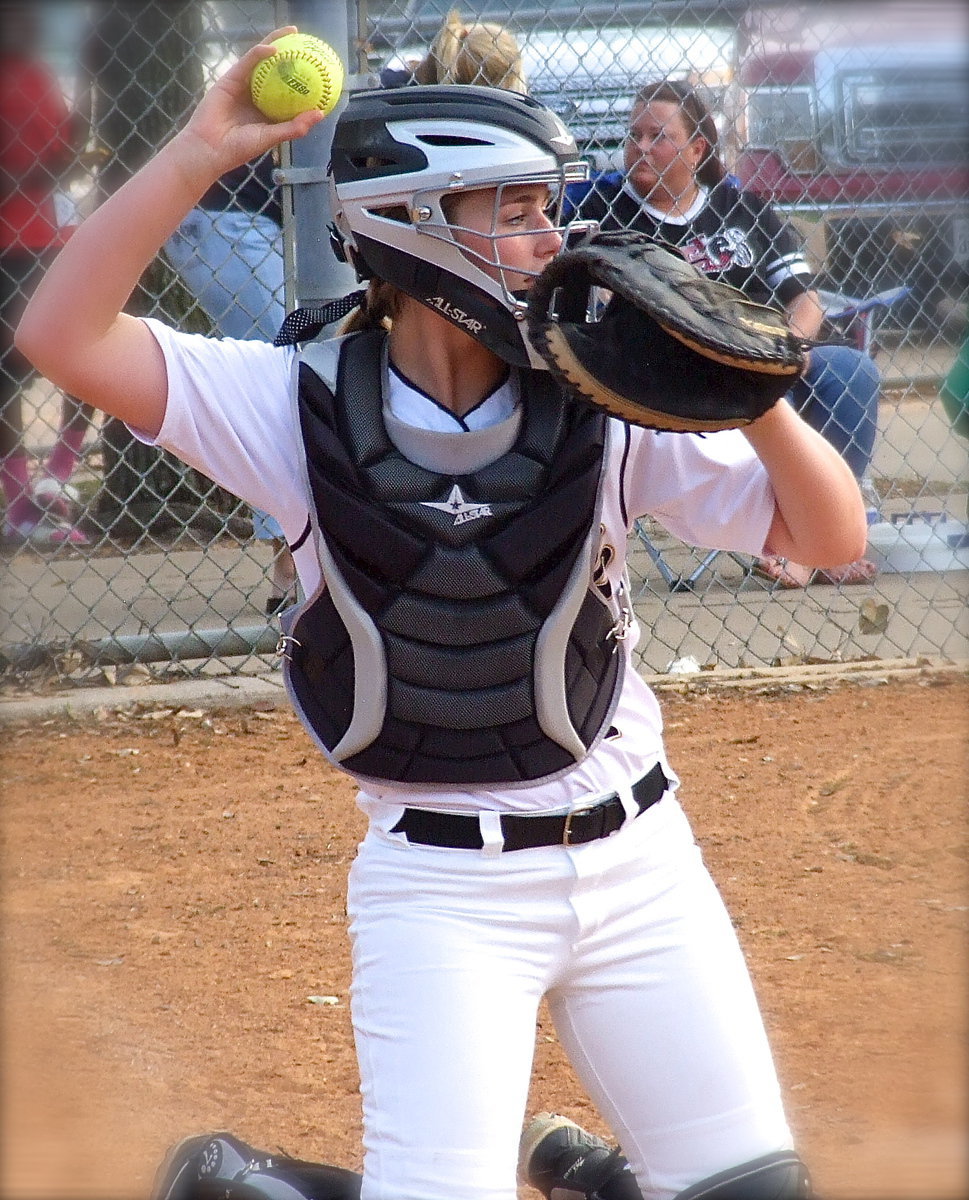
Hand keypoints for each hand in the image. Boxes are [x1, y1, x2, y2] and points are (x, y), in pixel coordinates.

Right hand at [174, 27, 327, 180]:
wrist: (210, 148)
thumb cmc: (240, 148)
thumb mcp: (272, 137)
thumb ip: (294, 126)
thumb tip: (320, 113)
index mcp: (266, 110)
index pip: (286, 90)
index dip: (300, 78)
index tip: (317, 70)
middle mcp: (256, 95)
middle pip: (275, 70)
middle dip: (290, 54)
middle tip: (306, 42)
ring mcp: (242, 85)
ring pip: (261, 60)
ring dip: (275, 44)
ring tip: (291, 33)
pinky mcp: (230, 79)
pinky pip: (247, 62)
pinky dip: (260, 54)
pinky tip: (274, 49)